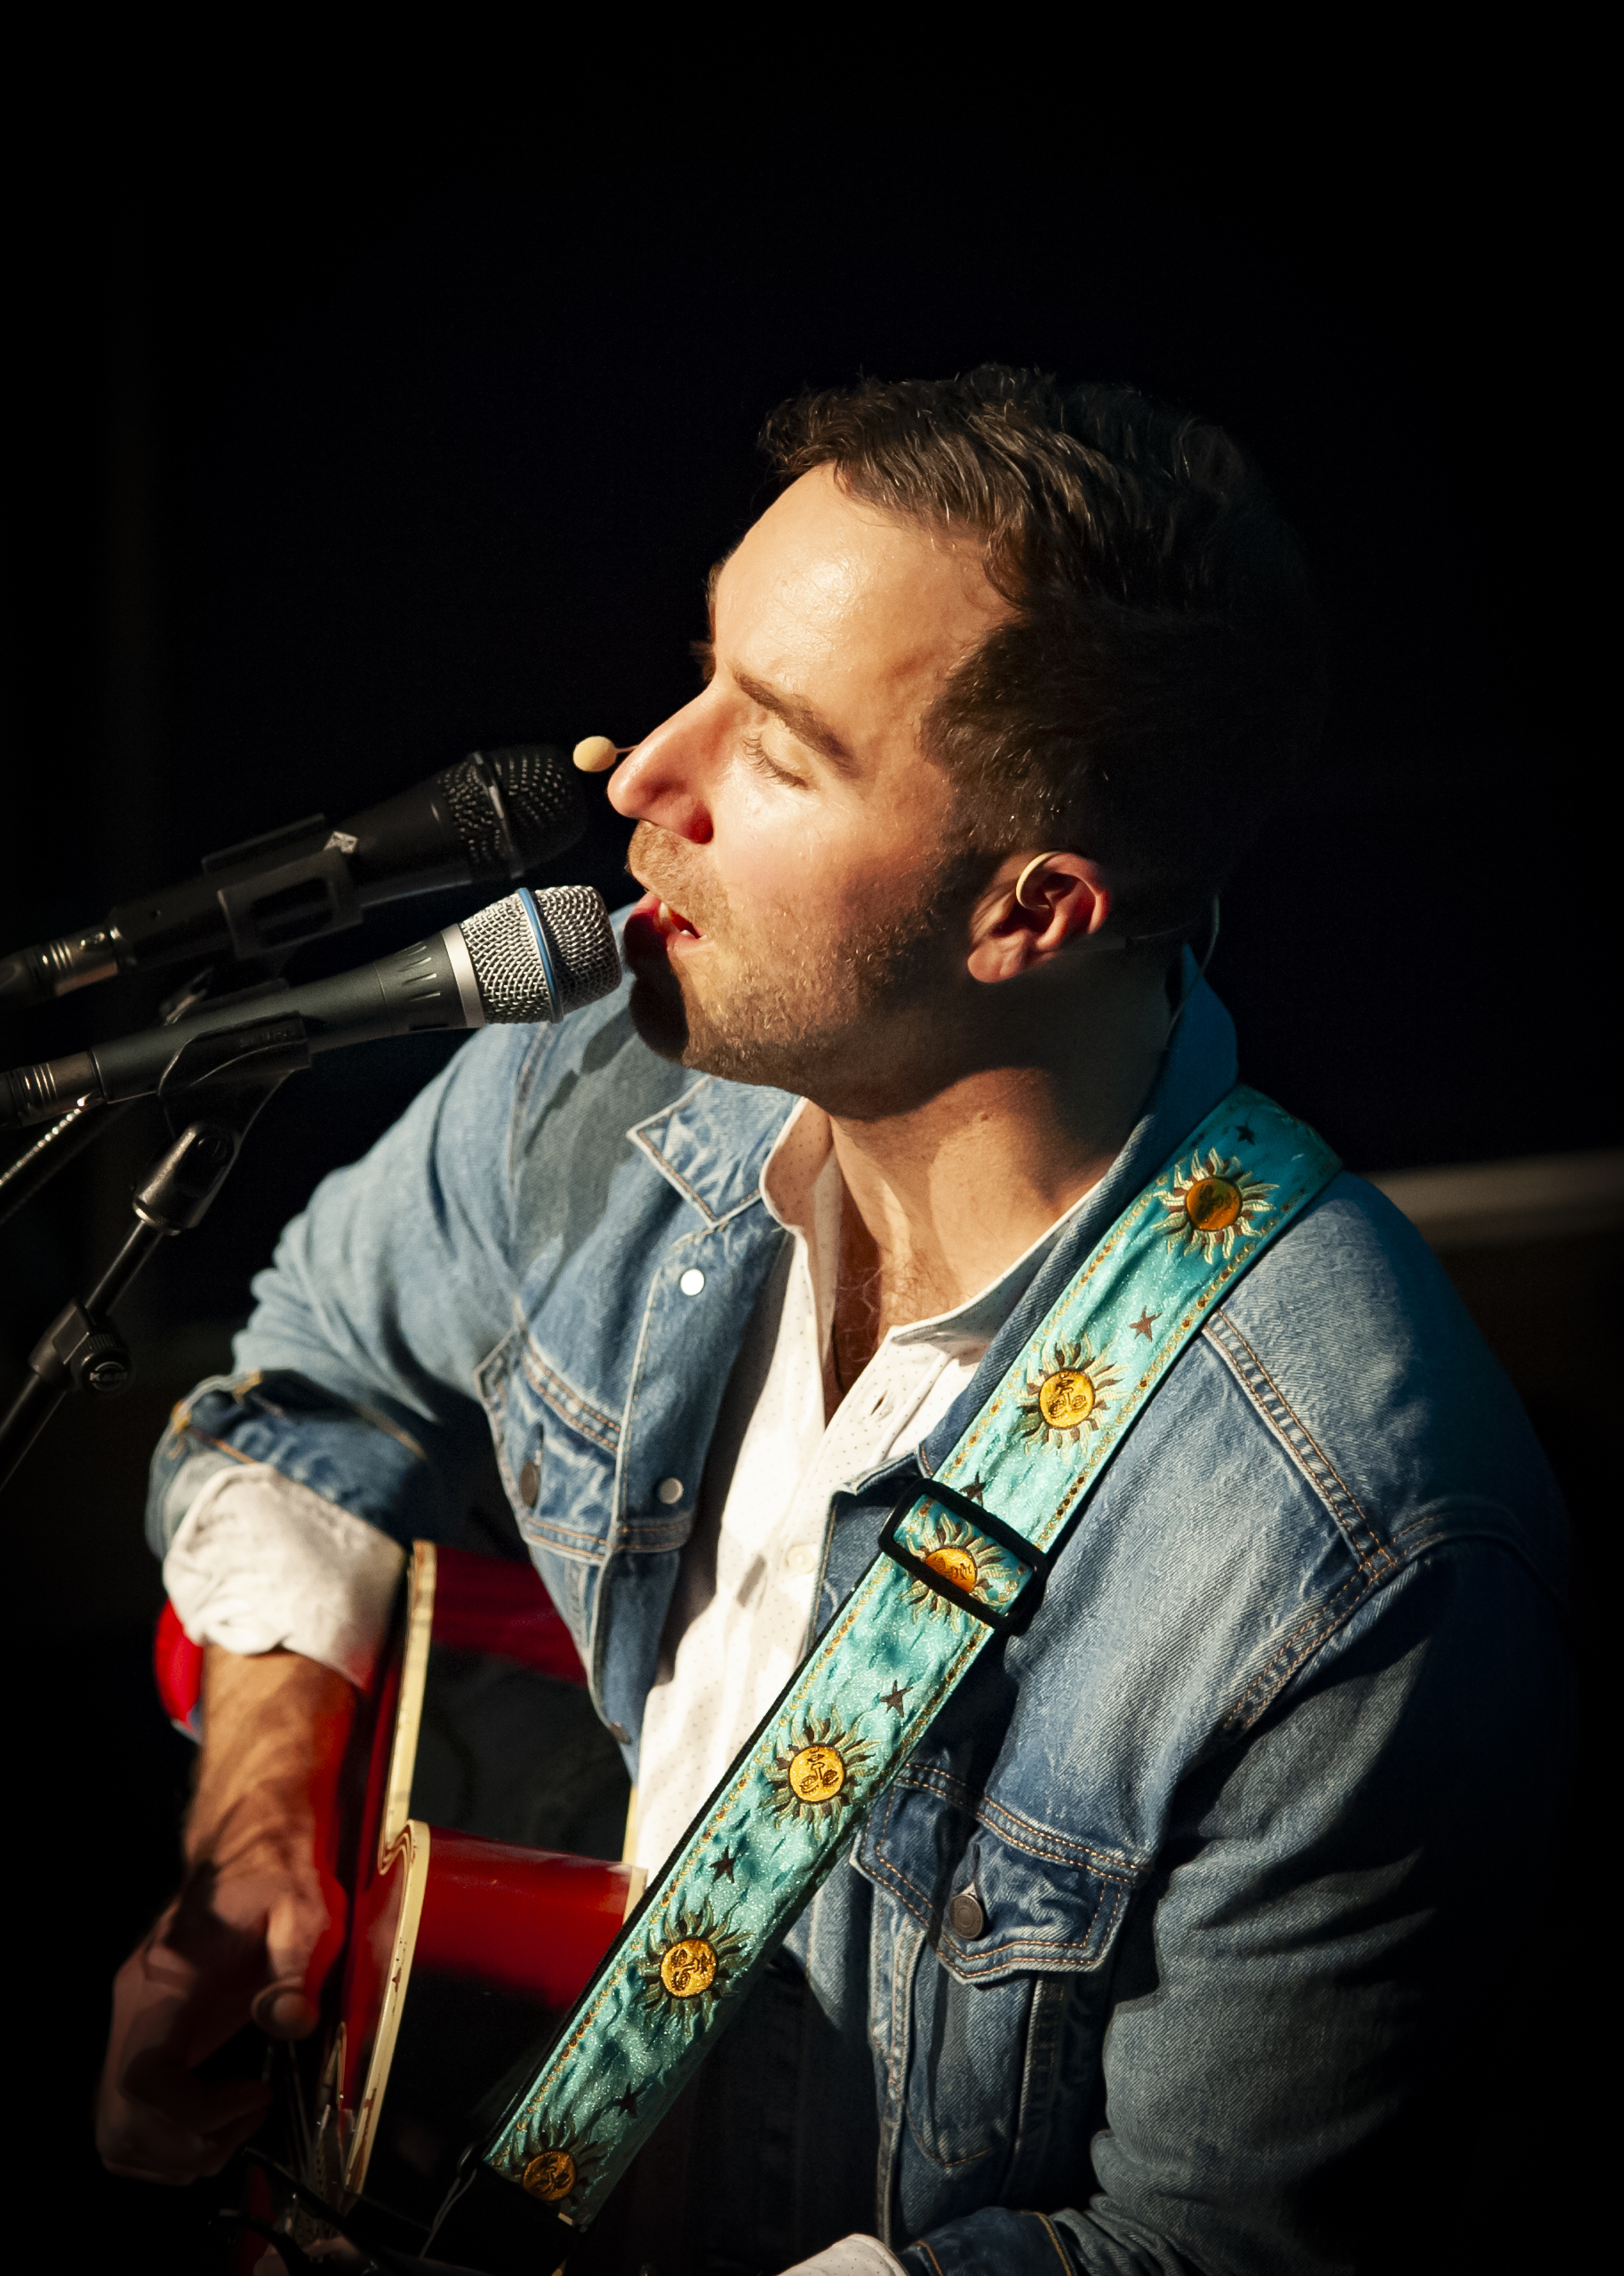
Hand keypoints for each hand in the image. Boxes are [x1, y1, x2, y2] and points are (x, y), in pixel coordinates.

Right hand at [96, 1646, 355, 2183]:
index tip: (253, 2096)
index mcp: (163, 1980)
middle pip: (119, 2123)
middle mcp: (133, 2008)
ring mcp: (132, 2027)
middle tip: (248, 2118)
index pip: (142, 2081)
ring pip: (115, 2134)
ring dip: (176, 2153)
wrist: (248, 1846)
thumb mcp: (304, 1909)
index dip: (194, 2113)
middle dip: (187, 2145)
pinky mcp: (144, 2040)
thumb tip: (289, 2020)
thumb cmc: (275, 1875)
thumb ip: (295, 1965)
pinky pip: (126, 2120)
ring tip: (236, 2120)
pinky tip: (218, 2120)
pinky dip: (166, 2144)